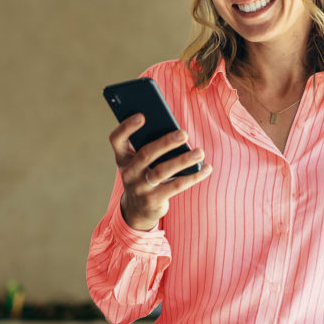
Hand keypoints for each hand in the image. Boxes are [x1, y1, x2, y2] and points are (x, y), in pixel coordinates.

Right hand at [109, 114, 212, 230]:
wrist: (137, 209)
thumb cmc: (144, 174)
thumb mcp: (139, 161)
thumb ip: (150, 145)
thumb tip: (177, 133)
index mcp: (123, 157)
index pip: (117, 139)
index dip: (126, 127)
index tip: (142, 115)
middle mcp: (128, 172)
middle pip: (146, 154)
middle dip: (166, 143)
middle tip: (184, 133)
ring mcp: (140, 188)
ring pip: (162, 171)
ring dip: (183, 160)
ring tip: (200, 152)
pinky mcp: (153, 200)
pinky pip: (176, 186)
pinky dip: (193, 176)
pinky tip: (206, 168)